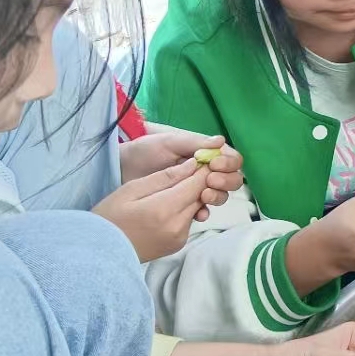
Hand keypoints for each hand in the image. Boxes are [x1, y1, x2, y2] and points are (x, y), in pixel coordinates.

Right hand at [93, 159, 212, 260]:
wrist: (100, 253)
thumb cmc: (109, 216)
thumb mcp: (132, 189)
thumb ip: (165, 177)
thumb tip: (192, 165)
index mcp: (165, 209)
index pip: (198, 183)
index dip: (203, 170)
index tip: (201, 160)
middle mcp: (177, 225)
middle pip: (200, 196)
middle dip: (198, 182)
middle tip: (186, 171)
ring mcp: (180, 238)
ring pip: (196, 208)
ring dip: (190, 197)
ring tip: (171, 189)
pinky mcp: (178, 245)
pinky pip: (188, 221)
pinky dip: (183, 211)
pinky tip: (167, 207)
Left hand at [120, 131, 243, 220]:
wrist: (123, 169)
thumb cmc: (146, 151)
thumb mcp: (170, 142)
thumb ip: (196, 143)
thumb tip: (221, 142)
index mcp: (206, 154)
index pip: (231, 160)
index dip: (228, 164)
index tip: (214, 164)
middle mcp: (206, 172)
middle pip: (232, 179)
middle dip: (226, 181)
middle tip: (209, 181)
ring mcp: (197, 189)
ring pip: (221, 195)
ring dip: (218, 196)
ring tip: (204, 196)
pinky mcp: (186, 205)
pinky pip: (203, 211)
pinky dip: (205, 212)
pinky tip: (199, 213)